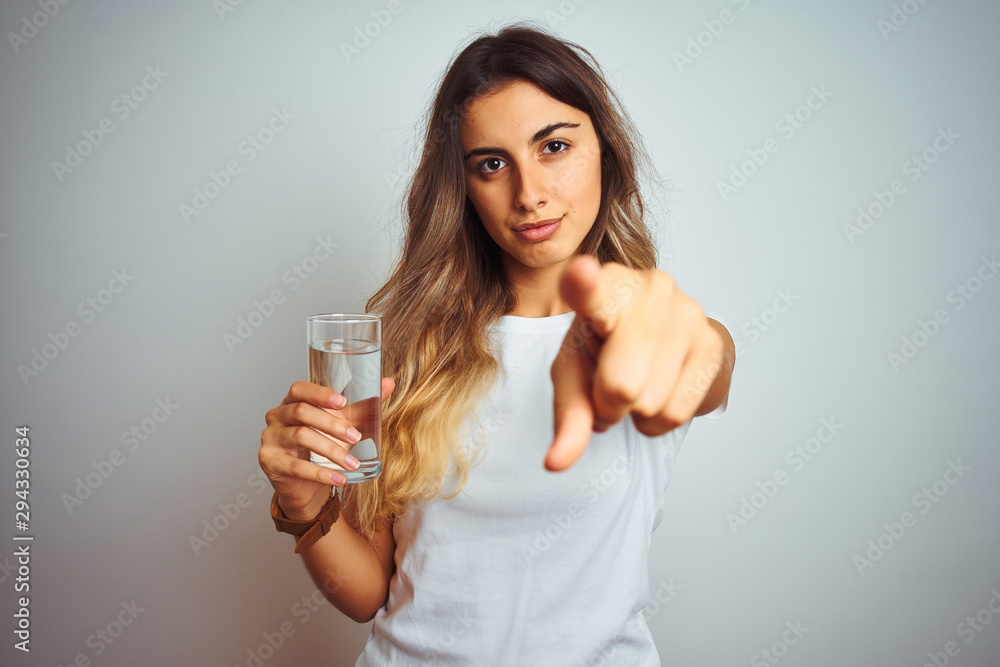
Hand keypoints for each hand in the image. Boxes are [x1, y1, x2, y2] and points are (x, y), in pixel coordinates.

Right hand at [259, 378, 395, 518]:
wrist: (305, 485)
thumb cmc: (321, 447)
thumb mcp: (342, 425)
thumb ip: (363, 406)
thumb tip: (389, 383)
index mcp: (292, 401)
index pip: (299, 389)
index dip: (320, 394)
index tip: (343, 402)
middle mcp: (277, 416)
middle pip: (302, 412)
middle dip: (332, 424)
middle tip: (356, 437)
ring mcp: (270, 439)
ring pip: (300, 437)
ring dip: (331, 450)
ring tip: (352, 463)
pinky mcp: (270, 462)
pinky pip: (296, 466)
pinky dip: (321, 474)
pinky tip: (339, 479)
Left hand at [545, 255, 728, 471]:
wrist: (668, 339)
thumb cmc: (607, 349)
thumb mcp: (575, 374)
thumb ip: (567, 416)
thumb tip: (556, 463)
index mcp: (602, 286)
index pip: (589, 287)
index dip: (583, 285)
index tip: (580, 274)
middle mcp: (649, 288)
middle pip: (621, 384)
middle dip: (610, 404)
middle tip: (610, 386)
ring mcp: (687, 311)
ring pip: (650, 403)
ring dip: (637, 412)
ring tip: (639, 381)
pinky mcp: (713, 342)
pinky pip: (677, 412)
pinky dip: (660, 419)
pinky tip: (661, 389)